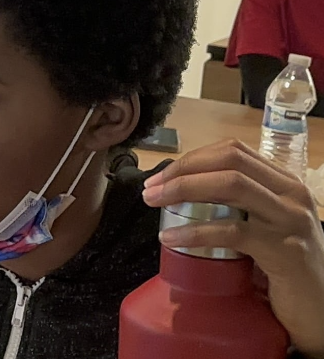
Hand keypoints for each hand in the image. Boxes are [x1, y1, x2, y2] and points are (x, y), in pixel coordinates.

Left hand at [143, 139, 323, 355]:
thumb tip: (181, 194)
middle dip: (183, 170)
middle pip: (230, 161)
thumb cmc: (286, 267)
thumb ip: (237, 207)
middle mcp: (292, 194)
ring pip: (231, 186)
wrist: (321, 307)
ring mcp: (291, 219)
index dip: (192, 158)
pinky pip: (232, 231)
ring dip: (184, 189)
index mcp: (284, 183)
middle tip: (151, 189)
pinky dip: (195, 231)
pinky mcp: (286, 250)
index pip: (233, 151)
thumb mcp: (263, 226)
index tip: (160, 176)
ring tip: (155, 203)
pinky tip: (171, 237)